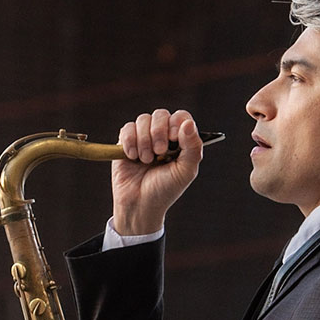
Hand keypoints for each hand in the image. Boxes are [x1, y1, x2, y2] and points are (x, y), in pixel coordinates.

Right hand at [112, 109, 202, 234]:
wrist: (140, 204)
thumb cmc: (165, 189)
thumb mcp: (186, 171)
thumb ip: (193, 147)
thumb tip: (188, 123)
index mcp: (180, 140)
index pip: (181, 117)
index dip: (177, 123)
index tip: (174, 138)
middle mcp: (162, 135)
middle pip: (161, 114)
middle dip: (159, 132)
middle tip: (159, 152)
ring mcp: (143, 137)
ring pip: (143, 119)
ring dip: (144, 140)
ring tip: (146, 160)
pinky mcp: (126, 142)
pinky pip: (127, 128)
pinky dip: (130, 142)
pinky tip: (133, 157)